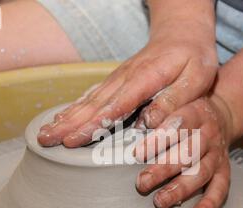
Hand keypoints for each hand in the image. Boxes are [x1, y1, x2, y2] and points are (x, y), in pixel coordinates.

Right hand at [37, 18, 217, 146]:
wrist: (182, 32)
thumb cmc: (194, 57)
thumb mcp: (197, 78)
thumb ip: (175, 99)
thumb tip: (150, 122)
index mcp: (146, 78)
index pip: (116, 105)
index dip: (94, 124)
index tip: (74, 139)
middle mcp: (126, 77)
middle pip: (94, 104)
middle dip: (68, 124)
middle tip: (45, 140)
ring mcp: (118, 77)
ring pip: (88, 100)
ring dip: (66, 117)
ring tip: (45, 133)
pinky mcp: (117, 80)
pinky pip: (92, 95)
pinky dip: (75, 107)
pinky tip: (62, 118)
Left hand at [134, 94, 234, 207]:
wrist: (220, 113)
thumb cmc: (186, 108)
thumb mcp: (175, 98)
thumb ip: (156, 108)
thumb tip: (133, 124)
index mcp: (195, 112)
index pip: (178, 124)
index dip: (158, 140)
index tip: (138, 153)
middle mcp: (208, 133)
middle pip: (187, 153)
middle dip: (163, 169)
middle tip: (142, 182)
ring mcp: (217, 153)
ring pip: (201, 172)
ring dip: (181, 189)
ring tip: (160, 201)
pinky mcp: (223, 169)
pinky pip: (221, 188)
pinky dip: (210, 203)